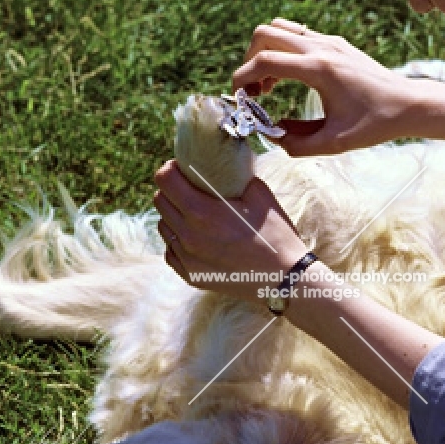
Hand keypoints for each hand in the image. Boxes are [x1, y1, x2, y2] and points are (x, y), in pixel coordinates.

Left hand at [153, 160, 307, 301]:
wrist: (285, 280)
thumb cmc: (276, 235)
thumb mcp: (260, 195)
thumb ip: (237, 175)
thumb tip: (227, 163)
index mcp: (202, 212)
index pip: (164, 180)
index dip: (171, 169)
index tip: (182, 169)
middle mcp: (188, 235)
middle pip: (159, 201)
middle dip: (171, 190)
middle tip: (190, 189)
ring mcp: (188, 258)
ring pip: (163, 226)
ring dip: (174, 215)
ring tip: (196, 215)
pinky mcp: (191, 275)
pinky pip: (171, 250)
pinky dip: (178, 240)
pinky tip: (198, 237)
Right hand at [232, 18, 416, 155]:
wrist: (408, 104)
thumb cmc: (376, 124)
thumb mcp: (335, 143)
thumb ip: (297, 144)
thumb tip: (273, 136)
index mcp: (319, 69)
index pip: (265, 60)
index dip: (243, 78)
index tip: (239, 97)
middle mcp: (321, 47)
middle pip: (265, 34)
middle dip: (249, 60)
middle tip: (254, 91)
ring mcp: (329, 41)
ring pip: (280, 28)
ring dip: (265, 52)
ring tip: (270, 84)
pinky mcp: (335, 43)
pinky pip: (297, 35)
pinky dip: (283, 51)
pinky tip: (290, 78)